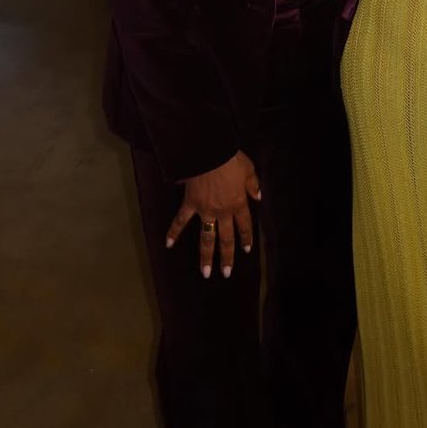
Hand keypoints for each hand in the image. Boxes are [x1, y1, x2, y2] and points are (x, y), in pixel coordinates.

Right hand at [165, 150, 261, 279]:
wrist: (210, 153)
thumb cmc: (231, 160)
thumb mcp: (249, 170)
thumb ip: (253, 185)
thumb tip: (258, 197)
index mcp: (238, 203)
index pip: (245, 225)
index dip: (247, 238)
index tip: (247, 250)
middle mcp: (222, 212)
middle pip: (226, 238)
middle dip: (227, 257)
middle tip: (226, 273)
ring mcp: (205, 211)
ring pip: (206, 237)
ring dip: (205, 256)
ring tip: (205, 273)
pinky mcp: (190, 204)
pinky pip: (181, 220)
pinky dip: (173, 232)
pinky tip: (168, 244)